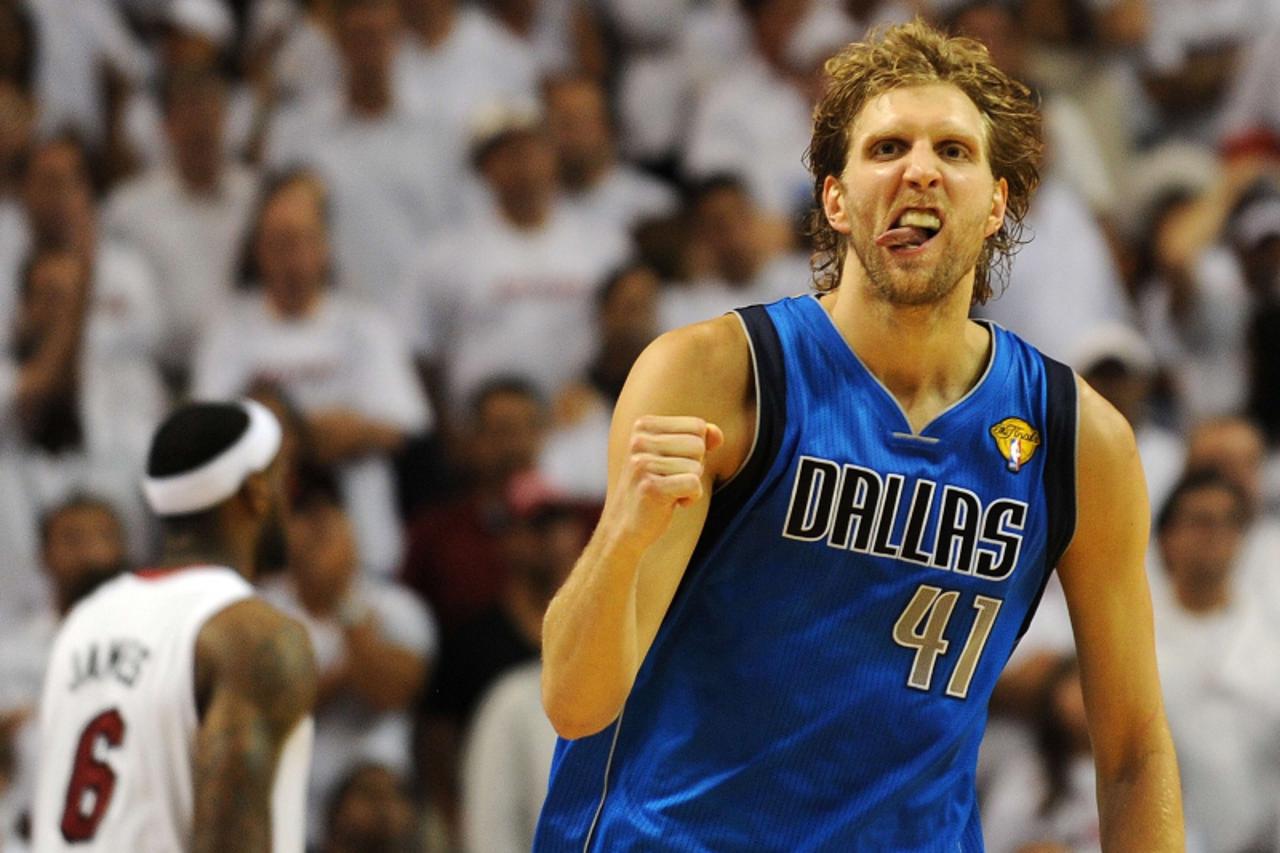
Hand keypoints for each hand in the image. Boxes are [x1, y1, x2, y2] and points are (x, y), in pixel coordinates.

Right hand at [607, 415, 723, 552]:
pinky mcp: (650, 487)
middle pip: (698, 445)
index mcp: (644, 425)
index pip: (697, 425)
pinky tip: (672, 503)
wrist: (625, 525)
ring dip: (692, 485)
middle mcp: (640, 440)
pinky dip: (691, 498)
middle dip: (695, 467)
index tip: (675, 464)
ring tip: (669, 492)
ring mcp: (642, 464)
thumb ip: (699, 439)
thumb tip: (717, 434)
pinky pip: (694, 484)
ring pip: (697, 467)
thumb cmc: (656, 486)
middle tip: (672, 480)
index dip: (697, 449)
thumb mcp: (676, 456)